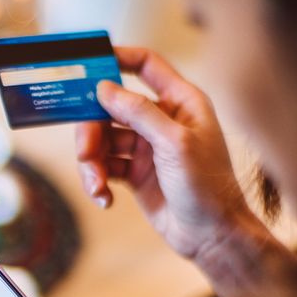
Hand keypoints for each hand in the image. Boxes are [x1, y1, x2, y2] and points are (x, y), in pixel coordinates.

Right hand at [77, 47, 260, 267]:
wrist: (211, 237)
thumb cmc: (207, 186)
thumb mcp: (174, 144)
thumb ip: (139, 112)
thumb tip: (104, 88)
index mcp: (181, 102)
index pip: (147, 65)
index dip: (118, 58)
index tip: (89, 65)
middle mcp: (162, 120)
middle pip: (111, 108)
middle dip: (92, 130)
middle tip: (84, 152)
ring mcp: (147, 147)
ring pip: (103, 140)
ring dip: (92, 162)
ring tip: (96, 184)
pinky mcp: (136, 172)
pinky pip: (105, 166)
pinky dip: (98, 181)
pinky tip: (104, 198)